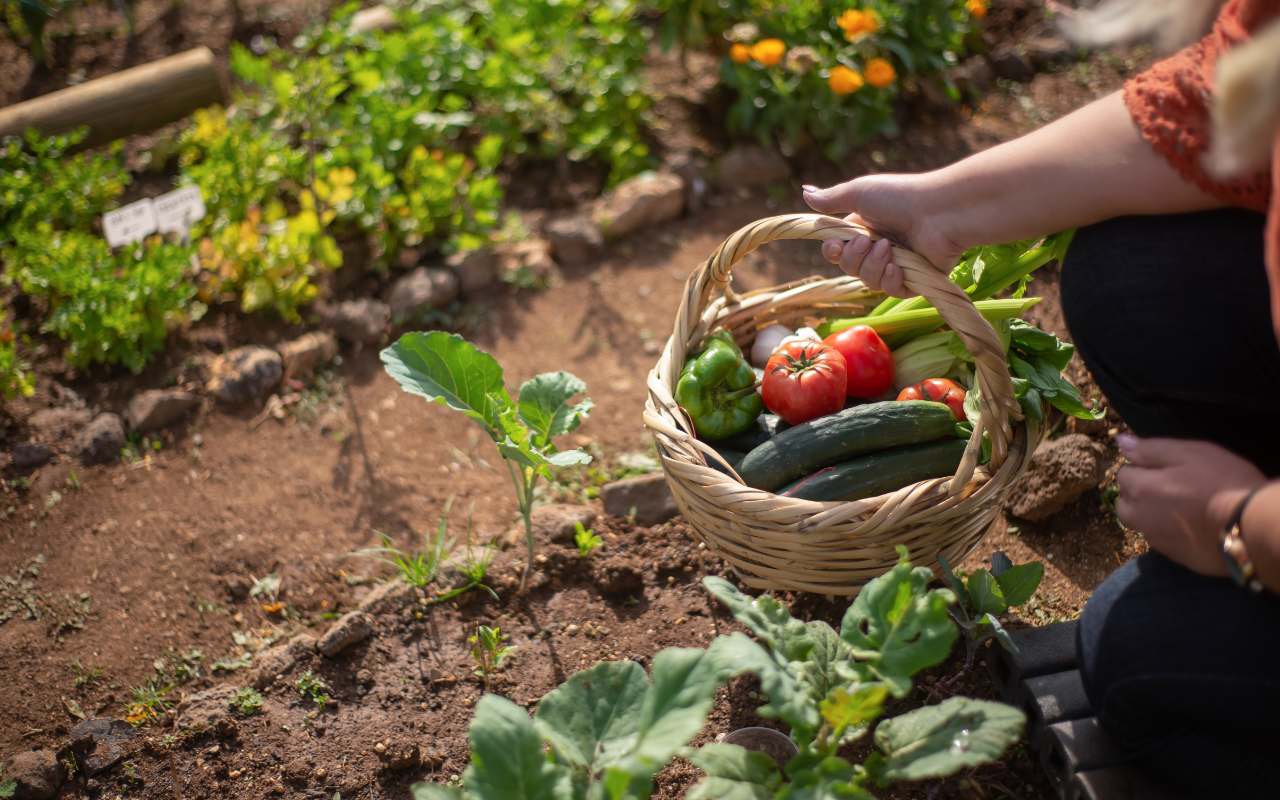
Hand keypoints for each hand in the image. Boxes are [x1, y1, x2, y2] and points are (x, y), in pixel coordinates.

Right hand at [802, 173, 965, 296]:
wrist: (940, 211)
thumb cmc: (900, 197)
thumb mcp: (859, 193)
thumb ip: (831, 199)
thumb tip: (804, 191)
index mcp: (864, 228)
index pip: (837, 250)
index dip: (832, 252)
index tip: (835, 246)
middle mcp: (878, 247)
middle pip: (849, 268)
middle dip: (854, 258)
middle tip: (868, 242)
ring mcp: (897, 264)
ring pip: (868, 281)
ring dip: (874, 266)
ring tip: (889, 248)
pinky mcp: (915, 280)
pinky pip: (891, 291)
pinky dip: (891, 280)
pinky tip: (898, 268)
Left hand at [1115, 434, 1266, 575]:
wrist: (1250, 527)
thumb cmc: (1222, 482)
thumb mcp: (1189, 453)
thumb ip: (1151, 449)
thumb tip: (1120, 441)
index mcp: (1140, 488)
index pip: (1123, 475)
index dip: (1141, 468)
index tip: (1163, 468)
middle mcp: (1140, 517)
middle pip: (1125, 503)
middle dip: (1137, 494)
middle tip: (1168, 487)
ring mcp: (1156, 540)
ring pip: (1140, 524)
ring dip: (1149, 514)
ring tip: (1177, 507)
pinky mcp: (1174, 557)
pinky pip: (1160, 541)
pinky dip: (1167, 532)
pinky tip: (1188, 525)